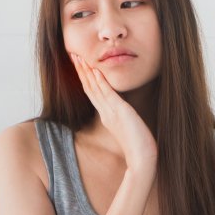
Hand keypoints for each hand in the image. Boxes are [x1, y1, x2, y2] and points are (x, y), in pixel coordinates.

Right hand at [69, 53, 157, 174]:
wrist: (142, 158)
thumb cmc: (139, 145)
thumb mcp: (128, 128)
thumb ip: (123, 119)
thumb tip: (124, 113)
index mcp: (106, 116)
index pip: (93, 93)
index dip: (85, 78)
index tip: (80, 65)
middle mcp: (105, 113)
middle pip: (89, 88)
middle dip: (80, 71)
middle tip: (72, 55)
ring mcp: (111, 112)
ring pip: (94, 88)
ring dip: (86, 72)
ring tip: (79, 58)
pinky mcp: (120, 112)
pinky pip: (107, 94)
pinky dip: (100, 82)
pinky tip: (95, 70)